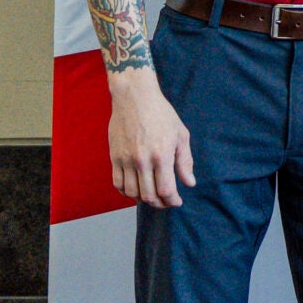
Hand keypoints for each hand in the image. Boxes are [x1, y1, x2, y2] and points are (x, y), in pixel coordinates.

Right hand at [106, 68, 195, 207]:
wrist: (135, 98)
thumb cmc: (161, 114)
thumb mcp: (180, 134)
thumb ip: (185, 161)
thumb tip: (189, 183)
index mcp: (162, 155)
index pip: (166, 189)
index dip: (172, 201)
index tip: (177, 202)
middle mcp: (142, 160)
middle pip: (148, 195)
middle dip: (159, 203)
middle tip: (166, 202)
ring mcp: (126, 160)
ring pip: (132, 193)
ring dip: (142, 199)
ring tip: (152, 196)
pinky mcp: (114, 158)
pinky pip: (117, 184)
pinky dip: (126, 192)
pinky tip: (135, 189)